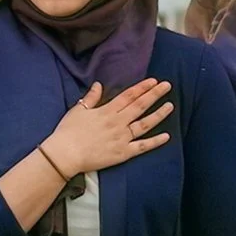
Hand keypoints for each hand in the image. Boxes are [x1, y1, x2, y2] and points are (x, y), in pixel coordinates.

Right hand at [41, 79, 173, 177]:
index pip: (128, 96)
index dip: (142, 88)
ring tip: (170, 106)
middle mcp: (118, 122)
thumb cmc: (68, 132)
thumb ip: (90, 97)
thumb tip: (98, 84)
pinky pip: (142, 146)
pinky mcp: (123, 153)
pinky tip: (166, 137)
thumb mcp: (78, 110)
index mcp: (107, 111)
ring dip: (158, 114)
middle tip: (167, 86)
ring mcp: (122, 138)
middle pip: (140, 106)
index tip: (153, 81)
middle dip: (154, 95)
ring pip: (144, 124)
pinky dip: (155, 142)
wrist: (66, 154)